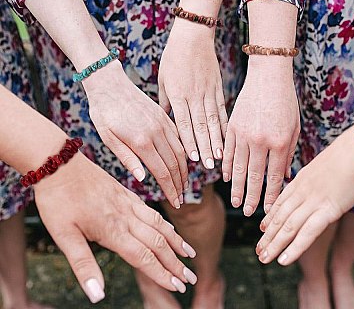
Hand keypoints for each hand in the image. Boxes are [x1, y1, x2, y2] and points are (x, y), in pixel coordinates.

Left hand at [34, 153, 196, 303]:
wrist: (61, 163)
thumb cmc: (58, 200)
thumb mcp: (63, 235)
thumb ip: (83, 265)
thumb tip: (97, 296)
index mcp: (113, 229)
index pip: (144, 257)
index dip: (162, 274)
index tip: (178, 287)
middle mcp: (126, 216)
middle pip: (158, 243)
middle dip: (176, 263)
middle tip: (190, 278)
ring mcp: (128, 203)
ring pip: (159, 224)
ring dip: (176, 241)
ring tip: (189, 253)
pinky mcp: (126, 193)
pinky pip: (151, 210)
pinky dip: (164, 223)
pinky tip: (168, 228)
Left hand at [84, 63, 187, 208]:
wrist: (109, 83)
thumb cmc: (103, 112)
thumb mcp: (108, 138)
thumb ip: (127, 158)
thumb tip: (143, 178)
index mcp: (141, 140)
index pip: (162, 171)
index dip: (170, 189)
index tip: (176, 202)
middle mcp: (157, 132)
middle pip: (175, 163)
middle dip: (180, 183)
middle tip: (181, 198)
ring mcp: (163, 122)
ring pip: (181, 151)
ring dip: (184, 169)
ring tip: (183, 183)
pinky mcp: (164, 115)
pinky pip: (179, 137)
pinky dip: (184, 152)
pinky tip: (183, 161)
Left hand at [158, 21, 226, 169]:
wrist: (193, 36)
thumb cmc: (173, 57)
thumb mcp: (163, 79)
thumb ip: (165, 101)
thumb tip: (165, 120)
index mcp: (178, 95)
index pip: (184, 123)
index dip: (189, 142)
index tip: (194, 159)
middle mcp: (194, 96)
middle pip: (200, 126)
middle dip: (205, 147)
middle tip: (210, 166)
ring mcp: (208, 92)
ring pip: (213, 120)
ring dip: (217, 139)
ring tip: (220, 156)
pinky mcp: (217, 87)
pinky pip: (222, 109)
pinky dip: (225, 124)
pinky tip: (228, 136)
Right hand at [222, 57, 299, 215]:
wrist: (268, 76)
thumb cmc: (286, 101)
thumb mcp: (294, 127)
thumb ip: (288, 152)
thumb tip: (284, 176)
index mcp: (279, 142)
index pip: (274, 176)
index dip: (271, 195)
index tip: (267, 209)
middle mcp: (260, 141)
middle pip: (254, 176)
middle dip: (251, 197)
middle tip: (248, 212)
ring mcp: (243, 134)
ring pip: (238, 167)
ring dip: (236, 187)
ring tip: (235, 202)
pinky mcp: (232, 126)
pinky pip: (227, 151)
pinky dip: (226, 166)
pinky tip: (226, 177)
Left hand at [255, 120, 353, 265]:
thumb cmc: (346, 155)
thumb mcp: (322, 167)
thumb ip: (313, 180)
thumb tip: (314, 187)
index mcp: (300, 180)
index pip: (280, 202)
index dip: (270, 217)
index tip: (262, 228)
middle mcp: (301, 191)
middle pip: (279, 217)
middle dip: (268, 235)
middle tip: (258, 250)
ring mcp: (313, 200)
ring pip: (287, 227)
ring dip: (274, 245)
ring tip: (264, 258)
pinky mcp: (328, 209)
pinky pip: (306, 233)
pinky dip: (294, 248)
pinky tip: (283, 260)